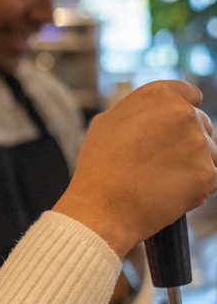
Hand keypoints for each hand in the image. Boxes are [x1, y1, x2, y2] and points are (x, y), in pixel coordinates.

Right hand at [53, 81, 216, 257]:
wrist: (100, 209)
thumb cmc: (98, 167)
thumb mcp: (106, 122)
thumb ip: (138, 111)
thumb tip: (154, 113)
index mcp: (158, 95)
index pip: (190, 94)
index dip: (179, 112)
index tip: (170, 129)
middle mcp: (183, 114)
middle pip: (202, 124)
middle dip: (186, 140)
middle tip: (158, 160)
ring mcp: (199, 144)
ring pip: (208, 152)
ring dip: (191, 163)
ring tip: (158, 178)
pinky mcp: (208, 174)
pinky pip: (209, 177)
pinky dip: (193, 186)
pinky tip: (166, 191)